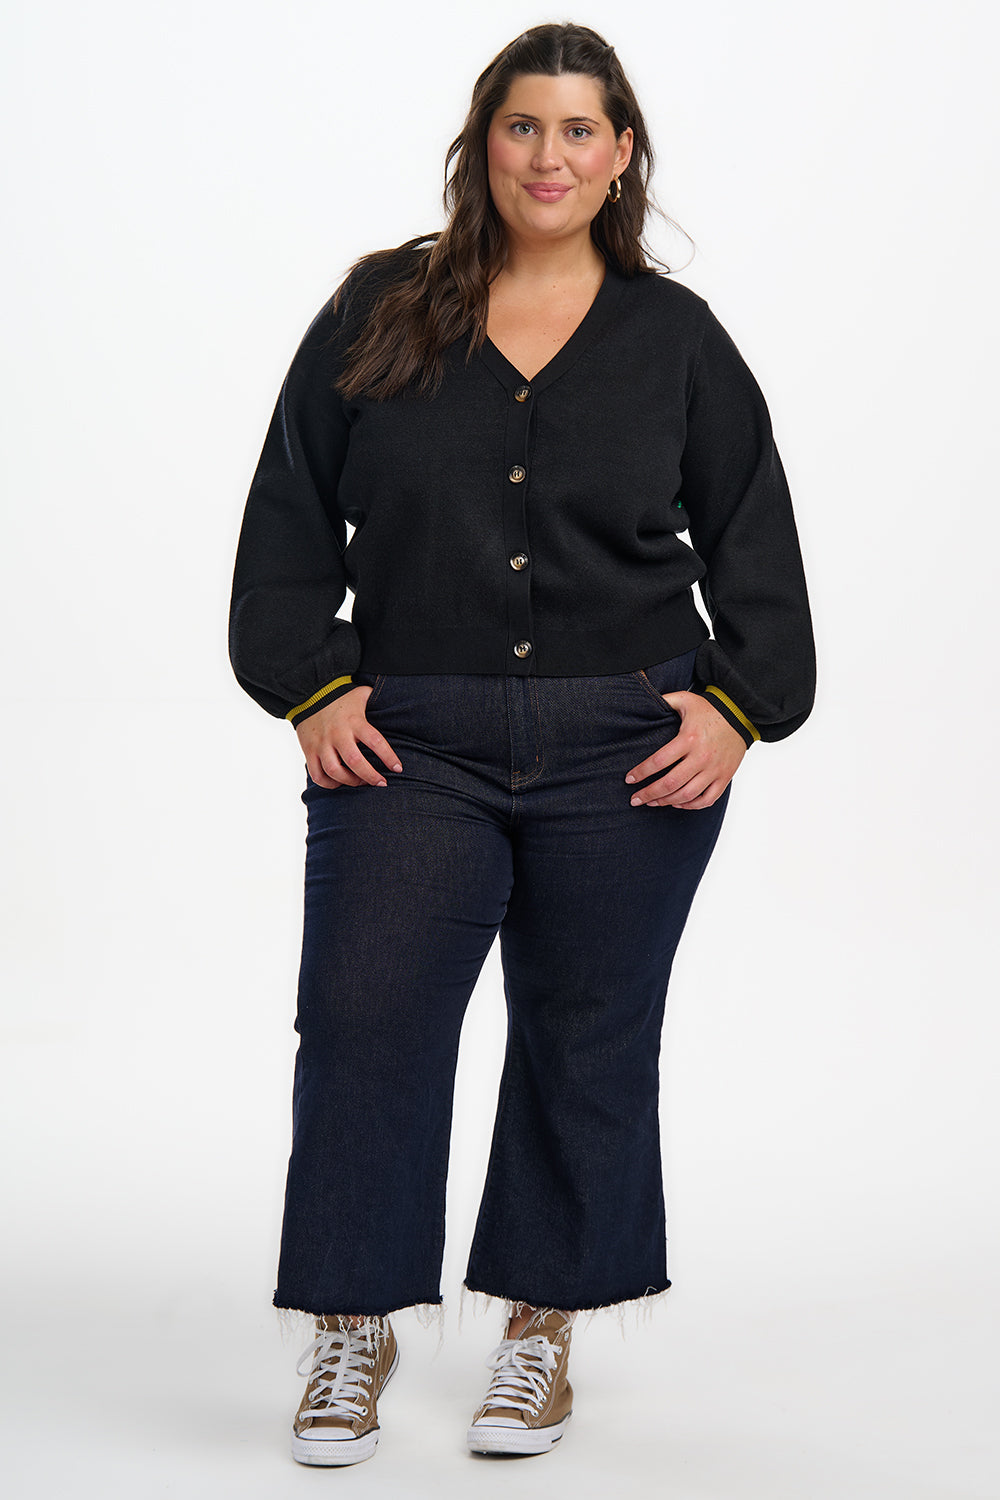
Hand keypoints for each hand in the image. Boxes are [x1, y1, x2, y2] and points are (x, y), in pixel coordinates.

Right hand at [295, 685, 402, 789]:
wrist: (309, 694)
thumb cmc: (342, 698)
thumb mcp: (362, 695)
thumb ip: (378, 700)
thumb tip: (399, 702)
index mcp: (354, 721)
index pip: (375, 741)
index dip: (388, 757)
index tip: (398, 768)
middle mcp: (337, 733)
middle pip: (354, 762)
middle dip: (370, 776)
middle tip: (382, 783)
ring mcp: (321, 743)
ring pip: (335, 771)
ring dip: (350, 782)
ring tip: (361, 782)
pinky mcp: (309, 751)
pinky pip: (317, 775)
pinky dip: (329, 784)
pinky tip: (339, 782)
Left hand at [624, 691, 746, 809]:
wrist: (741, 715)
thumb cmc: (711, 709)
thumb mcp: (685, 699)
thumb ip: (665, 701)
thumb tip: (645, 703)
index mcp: (688, 739)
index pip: (659, 761)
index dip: (641, 772)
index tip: (629, 779)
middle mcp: (701, 757)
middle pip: (670, 783)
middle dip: (649, 794)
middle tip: (635, 799)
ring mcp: (714, 769)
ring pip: (687, 795)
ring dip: (666, 802)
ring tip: (653, 802)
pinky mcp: (724, 777)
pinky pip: (707, 799)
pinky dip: (691, 805)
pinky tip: (678, 803)